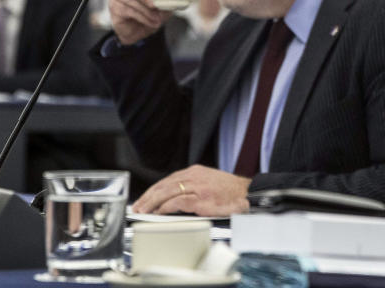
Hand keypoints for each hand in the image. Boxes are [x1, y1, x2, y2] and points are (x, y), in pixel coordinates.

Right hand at [108, 0, 170, 44]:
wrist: (140, 29)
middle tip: (154, 4)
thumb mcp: (164, 4)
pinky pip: (128, 11)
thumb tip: (173, 0)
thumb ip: (167, 0)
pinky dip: (143, 18)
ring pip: (130, 0)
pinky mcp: (114, 8)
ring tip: (158, 19)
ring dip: (147, 11)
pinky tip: (152, 22)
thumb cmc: (153, 11)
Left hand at [132, 164, 250, 216]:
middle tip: (137, 207)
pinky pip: (178, 202)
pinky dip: (165, 207)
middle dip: (148, 197)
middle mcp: (194, 176)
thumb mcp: (208, 182)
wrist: (247, 193)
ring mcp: (197, 187)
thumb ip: (192, 187)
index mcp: (195, 172)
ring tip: (143, 211)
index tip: (143, 199)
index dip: (153, 190)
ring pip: (167, 192)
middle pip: (164, 185)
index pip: (168, 180)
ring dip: (152, 203)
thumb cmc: (229, 191)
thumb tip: (173, 199)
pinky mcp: (201, 199)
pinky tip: (158, 213)